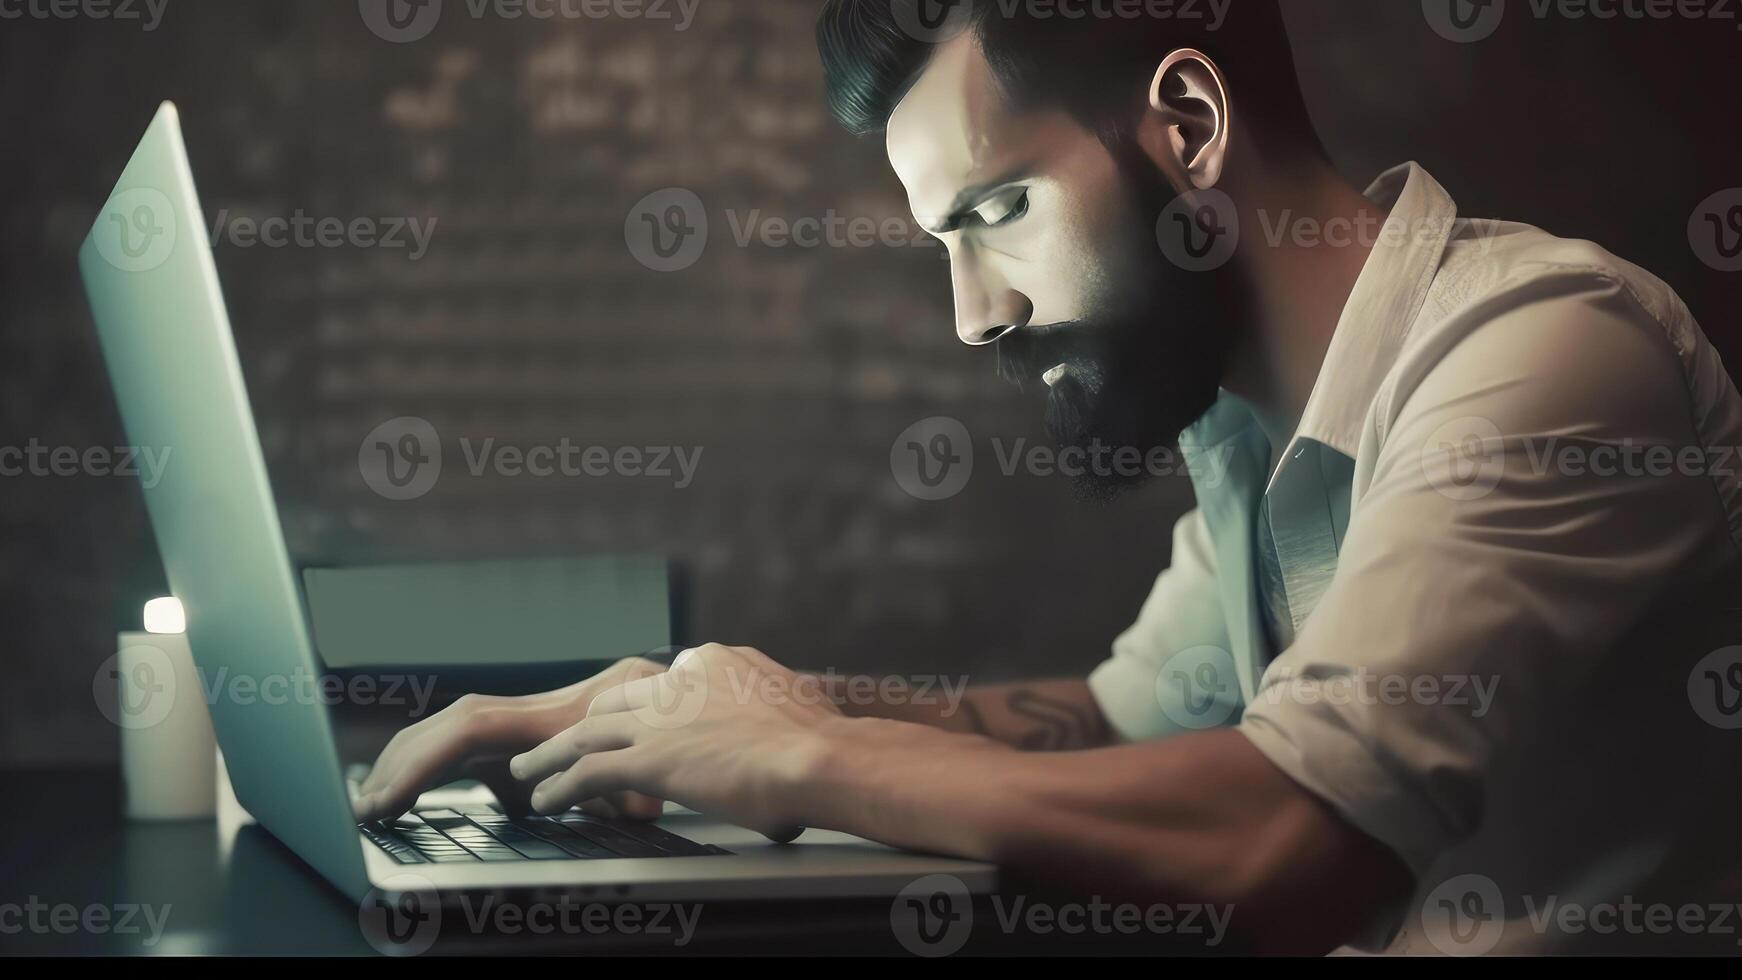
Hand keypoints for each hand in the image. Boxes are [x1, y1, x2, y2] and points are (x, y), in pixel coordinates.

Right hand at [352, 656, 669, 822]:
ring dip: (408, 761)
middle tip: (363, 808)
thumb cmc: (672, 734)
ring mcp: (530, 717)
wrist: (689, 697)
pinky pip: (470, 742)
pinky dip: (433, 763)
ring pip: (452, 728)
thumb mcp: (656, 763)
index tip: (388, 798)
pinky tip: (407, 791)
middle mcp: (539, 708)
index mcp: (561, 714)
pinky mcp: (529, 731)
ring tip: (372, 802)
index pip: (473, 729)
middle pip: (449, 724)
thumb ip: (632, 786)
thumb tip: (626, 804)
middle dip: (401, 764)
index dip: (425, 761)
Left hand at [508, 644, 844, 841]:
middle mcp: (680, 678)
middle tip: (564, 743)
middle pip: (615, 700)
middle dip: (586, 724)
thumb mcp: (796, 708)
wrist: (820, 756)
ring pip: (586, 733)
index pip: (666, 682)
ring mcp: (660, 717)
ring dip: (551, 754)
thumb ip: (775, 716)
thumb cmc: (823, 744)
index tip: (639, 728)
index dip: (647, 709)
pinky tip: (543, 801)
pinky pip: (585, 772)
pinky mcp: (647, 757)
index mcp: (718, 662)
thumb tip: (789, 741)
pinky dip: (558, 786)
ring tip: (527, 771)